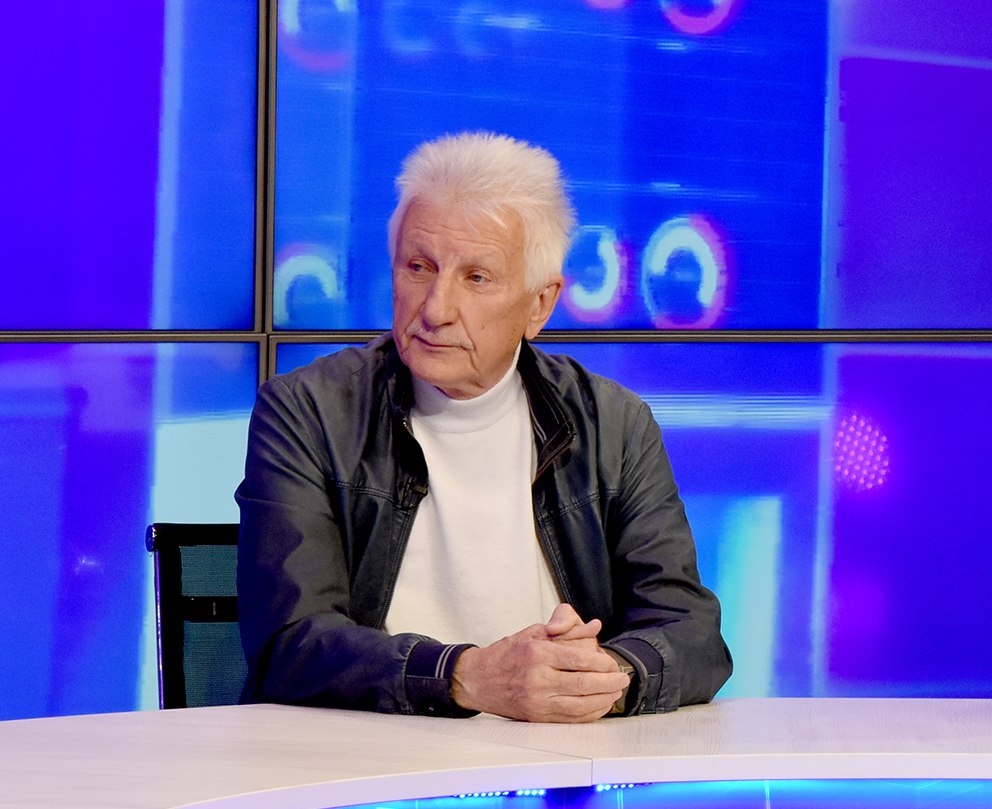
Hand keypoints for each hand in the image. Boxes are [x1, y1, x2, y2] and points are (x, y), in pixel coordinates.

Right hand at [450, 604, 628, 722]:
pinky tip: (599, 706)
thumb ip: (565, 629)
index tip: (613, 663)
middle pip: (584, 684)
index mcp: (538, 653)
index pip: (580, 659)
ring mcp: (537, 700)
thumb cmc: (507, 653)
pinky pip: (570, 718)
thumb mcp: (533, 632)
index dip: (603, 663)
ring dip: (603, 700)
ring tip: (615, 693)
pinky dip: (589, 714)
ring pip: (580, 704)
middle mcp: (538, 678)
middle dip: (609, 683)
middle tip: (623, 679)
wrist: (478, 679)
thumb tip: (593, 626)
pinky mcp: (537, 716)